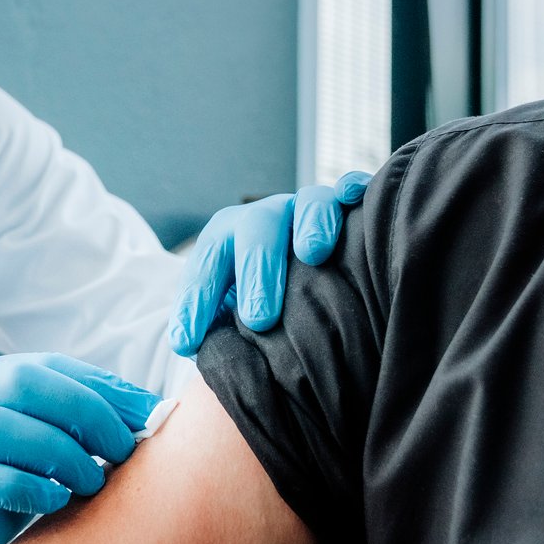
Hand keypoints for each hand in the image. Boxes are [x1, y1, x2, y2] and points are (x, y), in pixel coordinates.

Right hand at [0, 353, 158, 543]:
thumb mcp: (19, 456)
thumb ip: (59, 431)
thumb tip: (143, 419)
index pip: (45, 366)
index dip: (102, 387)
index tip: (150, 414)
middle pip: (24, 381)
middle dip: (87, 411)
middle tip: (124, 448)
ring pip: (1, 425)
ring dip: (61, 451)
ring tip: (93, 481)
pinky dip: (27, 485)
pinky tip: (56, 500)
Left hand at [168, 169, 371, 356]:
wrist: (296, 268)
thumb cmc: (261, 304)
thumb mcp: (232, 315)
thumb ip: (220, 329)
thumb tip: (201, 355)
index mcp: (228, 241)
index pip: (206, 266)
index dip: (196, 301)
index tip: (189, 341)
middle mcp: (266, 219)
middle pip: (256, 231)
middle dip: (257, 273)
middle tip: (259, 319)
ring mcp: (306, 209)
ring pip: (310, 202)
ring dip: (311, 224)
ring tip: (312, 253)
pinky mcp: (346, 205)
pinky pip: (353, 188)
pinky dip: (354, 188)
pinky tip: (353, 198)